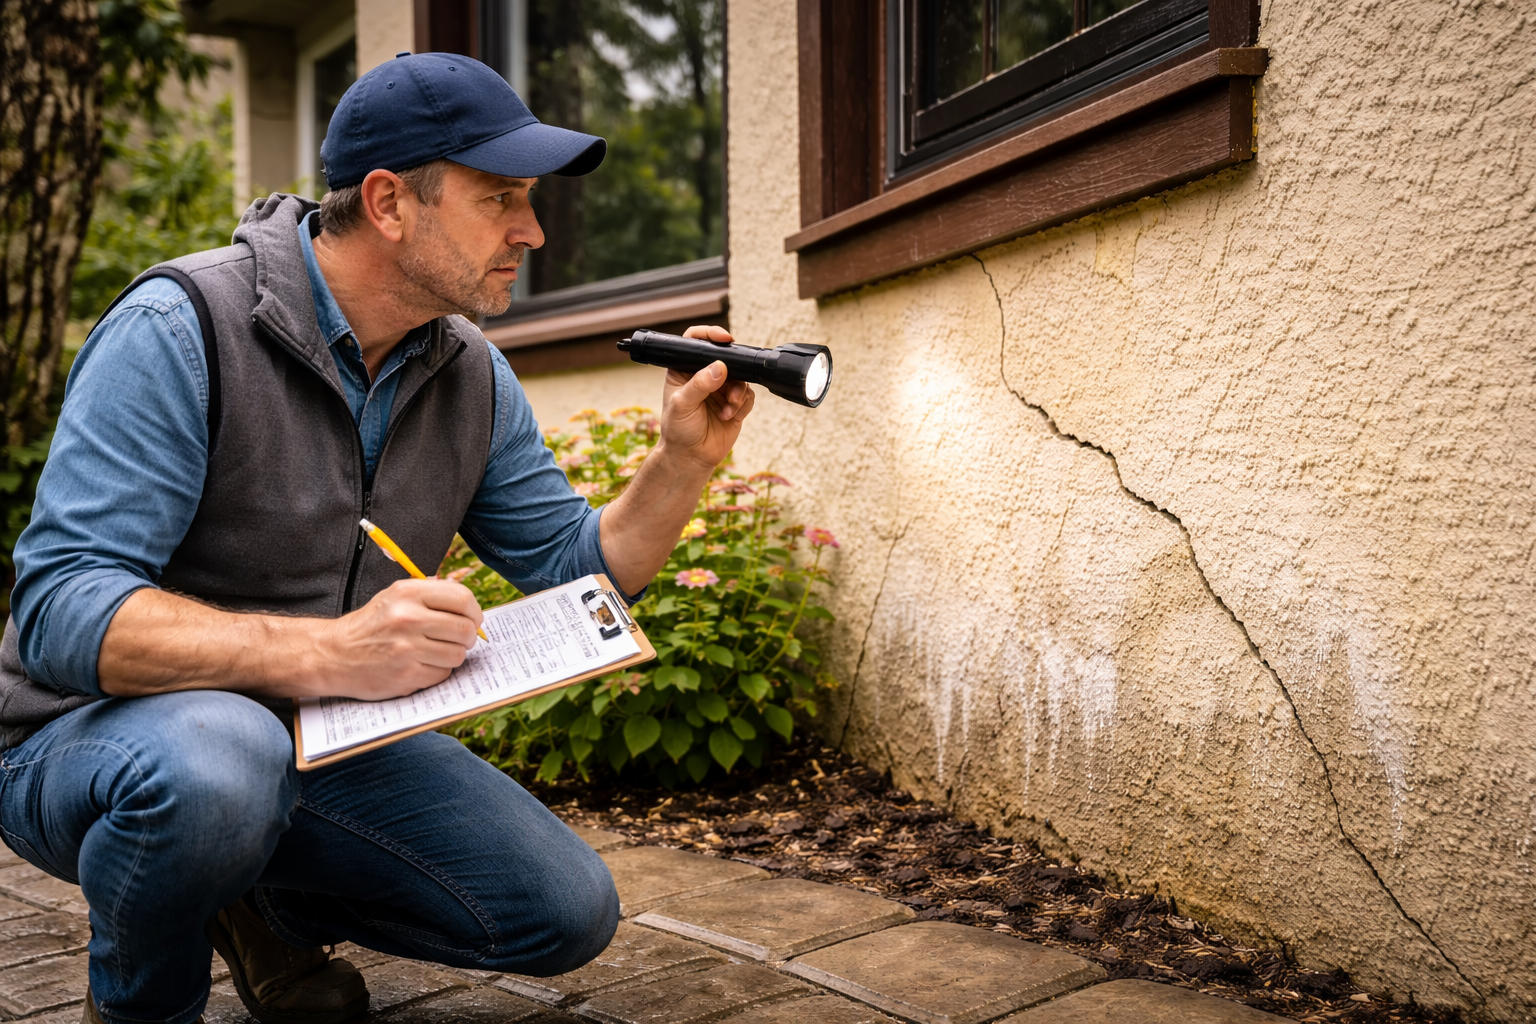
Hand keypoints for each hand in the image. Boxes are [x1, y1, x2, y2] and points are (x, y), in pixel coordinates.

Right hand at [311, 578, 483, 699]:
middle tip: (460, 639)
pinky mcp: (405, 675)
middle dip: (468, 636)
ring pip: (457, 654)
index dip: (474, 611)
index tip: (473, 618)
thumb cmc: (371, 625)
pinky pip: (442, 674)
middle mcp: (408, 618)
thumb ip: (430, 594)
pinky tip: (422, 665)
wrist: (334, 655)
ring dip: (453, 655)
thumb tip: (468, 603)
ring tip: (437, 652)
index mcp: (408, 593)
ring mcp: (407, 649)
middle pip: (465, 629)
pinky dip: (437, 672)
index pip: (462, 598)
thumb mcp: (395, 596)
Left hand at [658, 325, 756, 469]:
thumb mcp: (682, 404)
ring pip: (740, 377)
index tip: (723, 338)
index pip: (695, 343)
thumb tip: (720, 367)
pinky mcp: (735, 405)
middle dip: (732, 370)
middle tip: (730, 380)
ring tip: (728, 406)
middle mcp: (704, 376)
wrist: (690, 458)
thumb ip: (699, 384)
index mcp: (684, 370)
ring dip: (737, 392)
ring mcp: (721, 390)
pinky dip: (742, 404)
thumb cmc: (678, 431)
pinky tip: (729, 415)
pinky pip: (748, 396)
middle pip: (725, 358)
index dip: (709, 335)